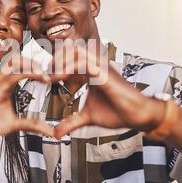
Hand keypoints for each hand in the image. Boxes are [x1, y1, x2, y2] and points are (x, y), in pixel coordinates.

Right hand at [0, 56, 54, 147]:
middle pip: (18, 59)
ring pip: (14, 62)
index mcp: (5, 84)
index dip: (37, 66)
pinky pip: (10, 75)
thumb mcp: (16, 124)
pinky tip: (39, 77)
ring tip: (46, 74)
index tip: (53, 72)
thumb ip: (33, 125)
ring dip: (32, 64)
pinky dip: (27, 73)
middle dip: (35, 61)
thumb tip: (51, 131)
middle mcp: (0, 80)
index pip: (21, 67)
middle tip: (52, 71)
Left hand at [49, 44, 163, 138]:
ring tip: (50, 77)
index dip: (54, 66)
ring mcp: (100, 67)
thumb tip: (56, 133)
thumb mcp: (88, 117)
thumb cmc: (118, 112)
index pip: (70, 59)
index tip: (44, 79)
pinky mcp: (104, 73)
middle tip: (45, 75)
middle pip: (70, 49)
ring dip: (60, 61)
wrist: (138, 115)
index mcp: (91, 72)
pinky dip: (69, 67)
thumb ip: (71, 122)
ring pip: (76, 50)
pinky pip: (84, 62)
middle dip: (55, 59)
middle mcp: (95, 66)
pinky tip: (59, 79)